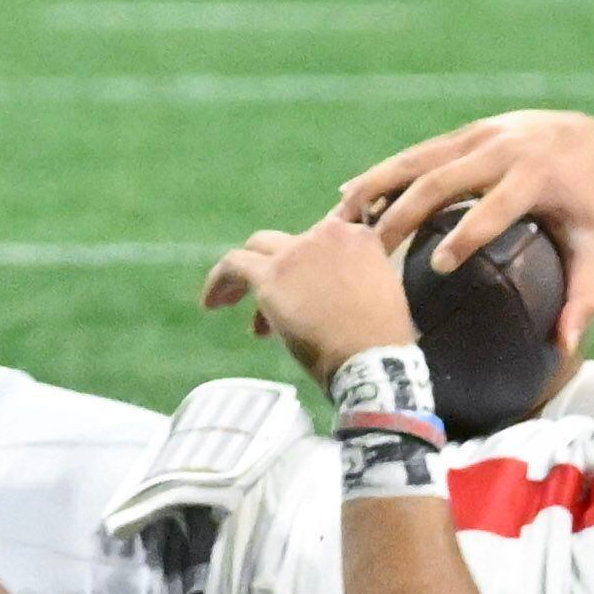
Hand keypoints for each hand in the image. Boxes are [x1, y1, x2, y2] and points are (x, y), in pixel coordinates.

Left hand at [202, 216, 417, 383]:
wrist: (373, 359)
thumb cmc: (381, 341)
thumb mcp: (378, 294)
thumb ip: (351, 279)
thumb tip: (319, 292)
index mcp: (359, 237)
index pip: (321, 242)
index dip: (308, 270)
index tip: (306, 296)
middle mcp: (328, 234)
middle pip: (288, 245)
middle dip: (279, 273)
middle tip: (274, 307)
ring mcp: (298, 250)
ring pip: (259, 248)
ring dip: (246, 275)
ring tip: (229, 301)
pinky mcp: (272, 273)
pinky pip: (234, 265)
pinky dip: (219, 281)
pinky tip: (212, 302)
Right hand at [340, 109, 593, 355]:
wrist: (590, 138)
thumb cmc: (591, 206)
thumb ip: (583, 295)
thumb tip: (564, 347)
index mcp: (534, 176)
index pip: (494, 207)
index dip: (466, 235)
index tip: (437, 267)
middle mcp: (499, 150)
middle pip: (441, 180)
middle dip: (403, 214)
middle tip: (372, 253)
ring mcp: (476, 136)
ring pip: (416, 160)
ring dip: (376, 188)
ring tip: (341, 220)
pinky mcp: (462, 133)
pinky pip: (415, 155)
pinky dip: (381, 175)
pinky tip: (350, 196)